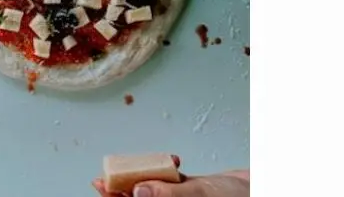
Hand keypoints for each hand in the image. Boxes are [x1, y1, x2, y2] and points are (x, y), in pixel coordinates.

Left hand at [91, 164, 249, 196]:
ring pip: (148, 189)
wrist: (256, 188)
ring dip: (142, 175)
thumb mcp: (199, 194)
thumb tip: (138, 192)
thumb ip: (169, 194)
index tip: (99, 185)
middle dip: (121, 188)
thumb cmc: (233, 196)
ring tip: (143, 166)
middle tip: (101, 178)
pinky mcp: (183, 191)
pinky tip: (174, 161)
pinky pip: (165, 181)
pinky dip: (164, 169)